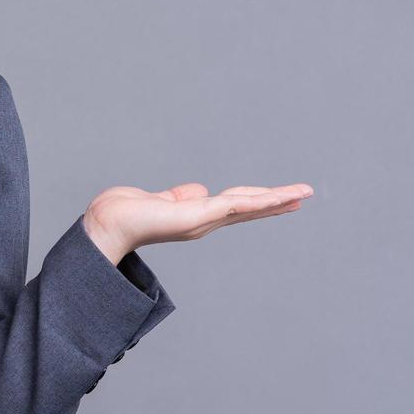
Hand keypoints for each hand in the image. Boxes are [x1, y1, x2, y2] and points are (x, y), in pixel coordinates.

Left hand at [82, 182, 314, 264]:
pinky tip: (279, 197)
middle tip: (304, 196)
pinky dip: (258, 201)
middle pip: (248, 207)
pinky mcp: (199, 215)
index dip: (260, 201)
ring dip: (277, 199)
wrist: (109, 223)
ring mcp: (204, 219)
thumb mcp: (162, 200)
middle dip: (277, 202)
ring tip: (303, 194)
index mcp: (197, 215)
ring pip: (248, 206)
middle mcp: (204, 220)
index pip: (236, 206)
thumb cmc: (127, 213)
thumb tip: (198, 190)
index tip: (282, 197)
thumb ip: (181, 196)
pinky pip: (235, 205)